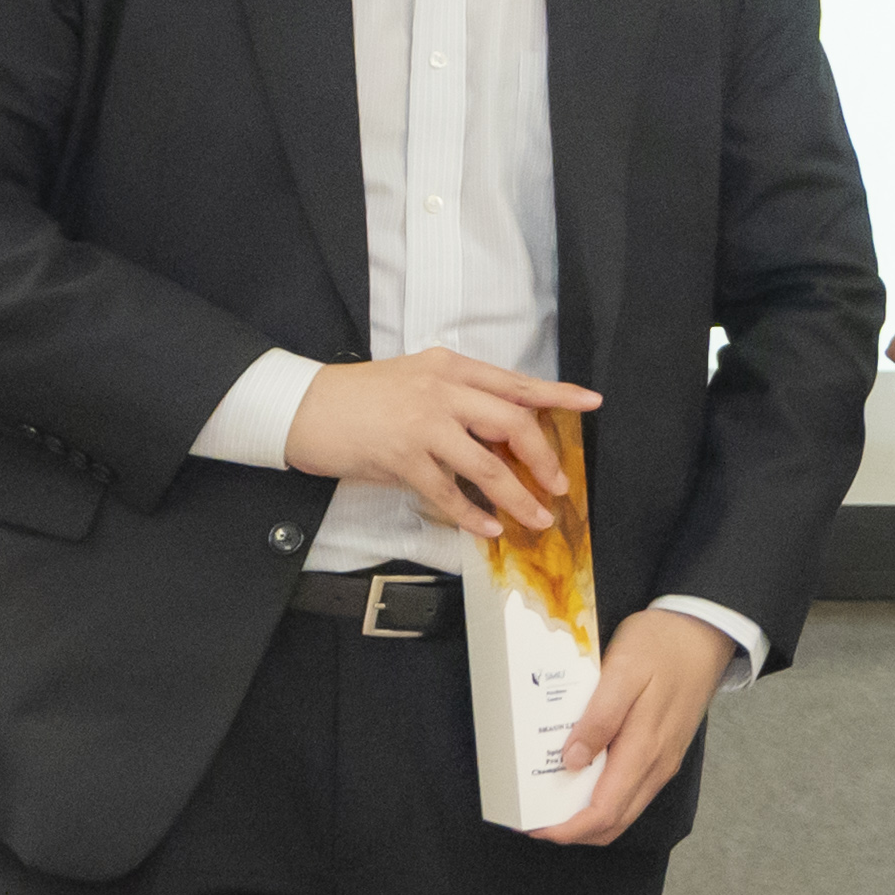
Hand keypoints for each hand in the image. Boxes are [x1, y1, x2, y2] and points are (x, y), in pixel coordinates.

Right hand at [287, 350, 596, 537]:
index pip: (515, 382)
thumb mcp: (416, 379)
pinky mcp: (401, 457)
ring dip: (517, 496)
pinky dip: (473, 513)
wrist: (302, 406)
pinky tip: (488, 526)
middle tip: (558, 484)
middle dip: (543, 458)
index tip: (591, 402)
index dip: (557, 394)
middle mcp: (441, 391)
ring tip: (536, 517)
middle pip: (512, 422)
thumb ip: (459, 396)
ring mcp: (421, 424)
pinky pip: (448, 492)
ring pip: (487, 464)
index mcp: (449, 368)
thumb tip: (504, 427)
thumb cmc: (360, 396)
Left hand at [531, 608, 732, 848]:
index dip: (569, 829)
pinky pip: (632, 791)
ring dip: (588, 816)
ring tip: (552, 802)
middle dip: (574, 830)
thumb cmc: (660, 646)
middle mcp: (657, 765)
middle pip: (614, 821)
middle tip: (535, 820)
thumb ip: (599, 719)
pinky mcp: (664, 752)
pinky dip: (603, 798)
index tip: (535, 828)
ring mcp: (664, 760)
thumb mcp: (622, 672)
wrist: (703, 631)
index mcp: (645, 749)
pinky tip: (581, 778)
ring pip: (624, 810)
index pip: (605, 811)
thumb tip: (572, 761)